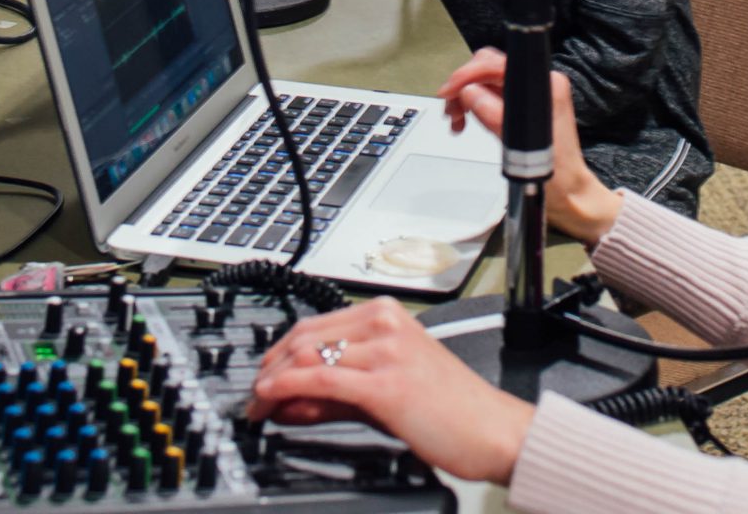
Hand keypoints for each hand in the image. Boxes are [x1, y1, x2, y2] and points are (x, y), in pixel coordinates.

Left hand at [244, 297, 536, 484]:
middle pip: (304, 336)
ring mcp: (386, 350)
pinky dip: (287, 389)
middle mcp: (385, 324)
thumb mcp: (386, 391)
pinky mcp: (386, 383)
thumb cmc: (453, 412)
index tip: (263, 377)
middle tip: (252, 395)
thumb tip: (287, 398)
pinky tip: (272, 400)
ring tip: (257, 405)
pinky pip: (321, 380)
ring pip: (307, 356)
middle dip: (268, 366)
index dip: (279, 353)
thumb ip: (336, 394)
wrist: (495, 432)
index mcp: (388, 315)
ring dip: (271, 382)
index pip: (314, 325)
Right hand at [436, 49, 623, 245]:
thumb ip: (496, 116)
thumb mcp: (522, 147)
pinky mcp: (521, 106)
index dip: (469, 74)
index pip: (498, 64)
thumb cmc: (557, 175)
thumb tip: (469, 93)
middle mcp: (539, 84)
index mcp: (546, 85)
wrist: (570, 194)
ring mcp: (529, 94)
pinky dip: (472, 105)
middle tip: (450, 110)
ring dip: (464, 97)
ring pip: (484, 81)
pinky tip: (465, 122)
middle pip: (488, 67)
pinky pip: (489, 95)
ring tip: (456, 121)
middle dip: (463, 85)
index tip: (450, 92)